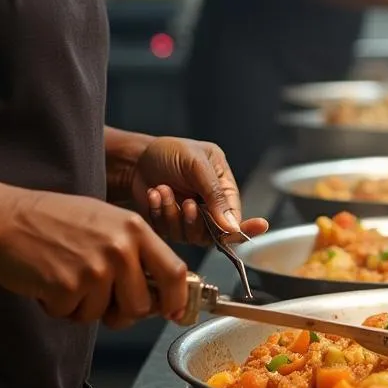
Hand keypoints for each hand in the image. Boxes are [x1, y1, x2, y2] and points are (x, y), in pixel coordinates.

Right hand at [0, 188, 189, 327]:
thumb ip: (134, 251)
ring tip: (67, 276)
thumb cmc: (52, 219)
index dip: (178, 299)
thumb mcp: (105, 221)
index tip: (175, 313)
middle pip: (143, 305)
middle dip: (122, 311)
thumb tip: (160, 291)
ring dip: (85, 306)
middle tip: (98, 296)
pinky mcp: (68, 287)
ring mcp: (94, 268)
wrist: (3, 218)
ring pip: (106, 315)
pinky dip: (60, 306)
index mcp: (133, 228)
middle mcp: (119, 247)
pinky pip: (74, 315)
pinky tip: (48, 280)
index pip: (175, 271)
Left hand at [132, 136, 268, 245]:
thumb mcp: (196, 164)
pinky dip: (159, 213)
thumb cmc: (169, 152)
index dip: (242, 227)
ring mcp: (189, 217)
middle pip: (213, 233)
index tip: (250, 230)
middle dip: (196, 220)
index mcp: (222, 187)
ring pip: (189, 235)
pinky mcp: (169, 224)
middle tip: (186, 202)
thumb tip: (232, 226)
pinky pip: (168, 232)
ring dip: (173, 213)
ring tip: (163, 189)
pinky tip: (154, 193)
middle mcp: (208, 206)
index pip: (236, 216)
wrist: (136, 158)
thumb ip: (215, 194)